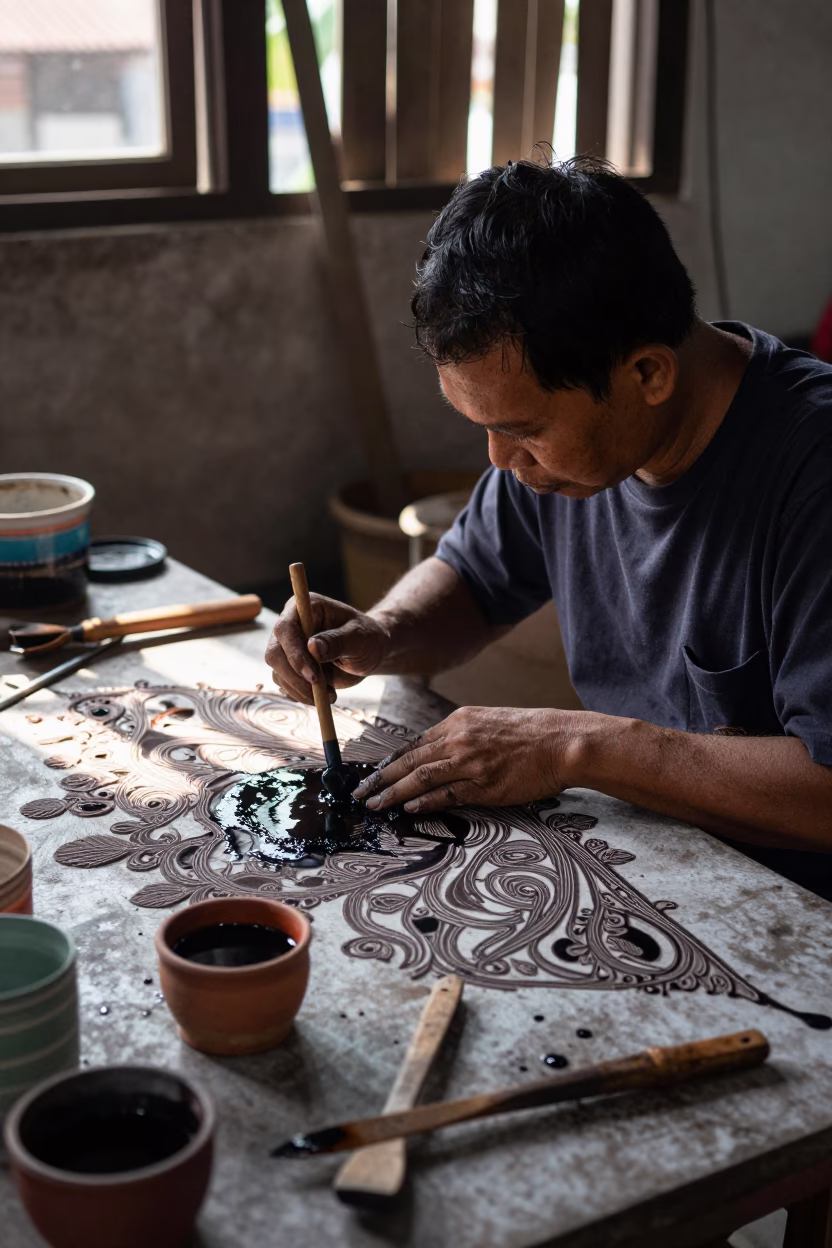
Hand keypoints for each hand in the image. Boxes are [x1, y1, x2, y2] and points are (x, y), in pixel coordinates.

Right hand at [265, 593, 390, 705]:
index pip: (285, 628)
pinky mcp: (290, 666)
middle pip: (274, 653)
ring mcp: (288, 647)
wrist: (368, 652)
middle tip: (320, 692)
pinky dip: (301, 695)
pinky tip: (323, 695)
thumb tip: (313, 646)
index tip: (313, 675)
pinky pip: (285, 684)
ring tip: (330, 695)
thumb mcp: (359, 638)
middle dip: (295, 677)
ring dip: (300, 690)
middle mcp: (291, 626)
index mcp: (305, 608)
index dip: (294, 653)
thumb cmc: (367, 637)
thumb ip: (337, 641)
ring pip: (278, 673)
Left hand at [353, 706, 588, 811]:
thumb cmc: (531, 733)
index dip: (391, 762)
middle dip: (381, 779)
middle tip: (360, 792)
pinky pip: (447, 795)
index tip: (375, 774)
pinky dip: (425, 801)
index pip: (415, 745)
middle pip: (410, 761)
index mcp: (459, 721)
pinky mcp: (485, 785)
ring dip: (394, 794)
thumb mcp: (490, 721)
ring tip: (376, 805)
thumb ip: (462, 734)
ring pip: (421, 778)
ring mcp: (471, 762)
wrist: (562, 740)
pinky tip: (409, 808)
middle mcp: (460, 738)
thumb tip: (438, 752)